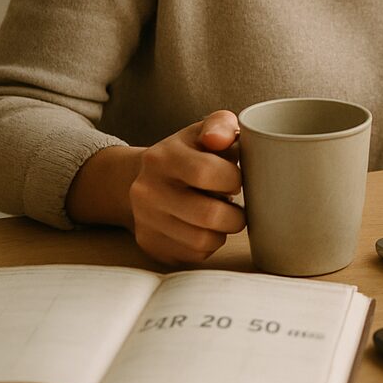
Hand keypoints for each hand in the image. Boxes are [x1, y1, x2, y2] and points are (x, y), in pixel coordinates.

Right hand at [128, 110, 245, 265]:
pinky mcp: (150, 244)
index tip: (236, 178)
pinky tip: (204, 228)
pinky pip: (193, 256)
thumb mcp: (203, 130)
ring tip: (221, 216)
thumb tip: (219, 139)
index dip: (233, 179)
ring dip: (223, 232)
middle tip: (236, 206)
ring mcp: (145, 220)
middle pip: (208, 215)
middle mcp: (147, 190)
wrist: (146, 178)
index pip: (206, 173)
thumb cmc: (190, 153)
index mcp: (162, 157)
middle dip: (235, 215)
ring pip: (202, 241)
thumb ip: (220, 126)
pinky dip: (208, 245)